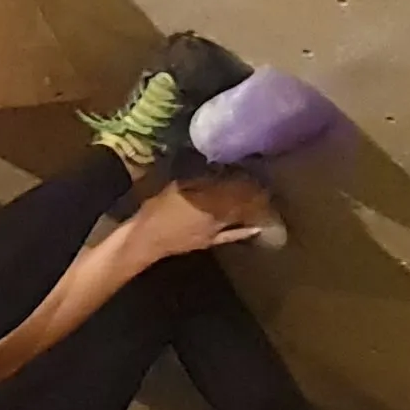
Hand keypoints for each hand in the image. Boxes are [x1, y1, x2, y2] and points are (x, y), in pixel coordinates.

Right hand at [123, 175, 275, 259]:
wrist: (146, 239)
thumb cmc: (157, 209)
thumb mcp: (178, 186)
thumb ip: (200, 179)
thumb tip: (220, 168)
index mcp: (211, 198)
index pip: (239, 187)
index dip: (249, 179)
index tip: (257, 169)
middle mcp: (219, 215)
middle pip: (244, 202)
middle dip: (255, 192)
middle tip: (264, 184)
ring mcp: (217, 230)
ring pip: (241, 217)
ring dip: (253, 208)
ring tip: (263, 200)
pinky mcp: (212, 241)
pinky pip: (233, 235)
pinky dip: (246, 230)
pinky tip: (257, 228)